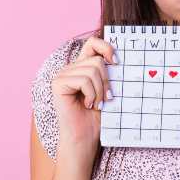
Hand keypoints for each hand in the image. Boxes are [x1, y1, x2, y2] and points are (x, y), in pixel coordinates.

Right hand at [51, 36, 115, 151]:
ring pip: (93, 70)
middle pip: (97, 60)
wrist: (86, 136)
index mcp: (82, 66)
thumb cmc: (98, 115)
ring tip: (96, 103)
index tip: (117, 62)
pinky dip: (92, 94)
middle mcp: (70, 68)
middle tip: (106, 98)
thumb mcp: (108, 89)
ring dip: (100, 90)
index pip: (93, 43)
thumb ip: (110, 72)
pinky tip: (87, 105)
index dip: (106, 47)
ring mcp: (62, 75)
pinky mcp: (58, 84)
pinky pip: (84, 80)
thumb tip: (122, 57)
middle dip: (107, 81)